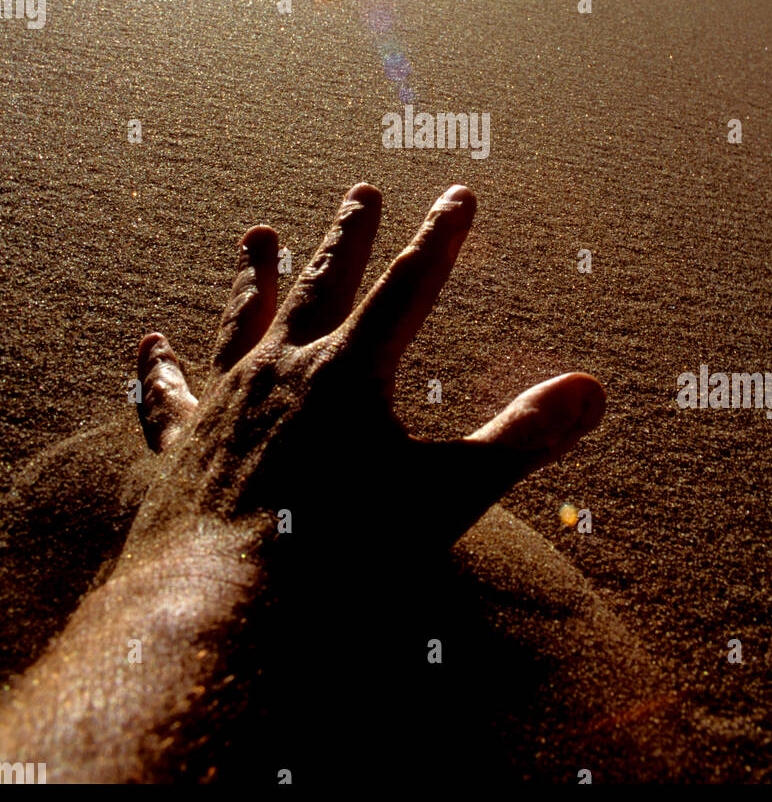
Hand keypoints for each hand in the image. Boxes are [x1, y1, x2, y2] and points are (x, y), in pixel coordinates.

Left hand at [130, 183, 605, 572]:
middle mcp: (282, 370)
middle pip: (322, 285)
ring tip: (255, 235)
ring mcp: (225, 405)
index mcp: (349, 373)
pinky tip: (148, 348)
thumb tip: (593, 390)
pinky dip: (160, 372)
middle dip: (347, 237)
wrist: (225, 610)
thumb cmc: (344, 559)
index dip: (440, 238)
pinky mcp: (183, 449)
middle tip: (359, 191)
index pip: (409, 287)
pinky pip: (168, 397)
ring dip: (254, 277)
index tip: (458, 194)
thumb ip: (519, 439)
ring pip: (242, 320)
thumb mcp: (446, 496)